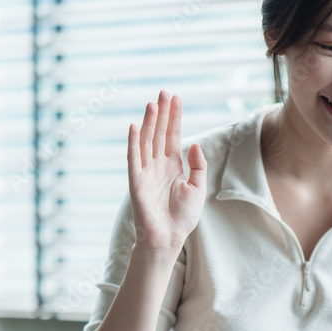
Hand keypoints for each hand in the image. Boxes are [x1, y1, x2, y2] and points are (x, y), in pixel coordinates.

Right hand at [128, 90, 207, 252]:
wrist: (168, 237)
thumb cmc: (182, 217)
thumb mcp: (198, 189)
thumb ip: (198, 166)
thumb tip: (195, 144)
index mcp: (173, 166)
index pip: (173, 136)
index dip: (174, 117)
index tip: (176, 98)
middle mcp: (158, 165)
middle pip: (159, 133)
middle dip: (162, 113)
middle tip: (164, 92)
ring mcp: (146, 171)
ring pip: (147, 141)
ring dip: (149, 122)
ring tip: (153, 104)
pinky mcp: (136, 181)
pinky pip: (133, 158)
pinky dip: (133, 142)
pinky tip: (134, 126)